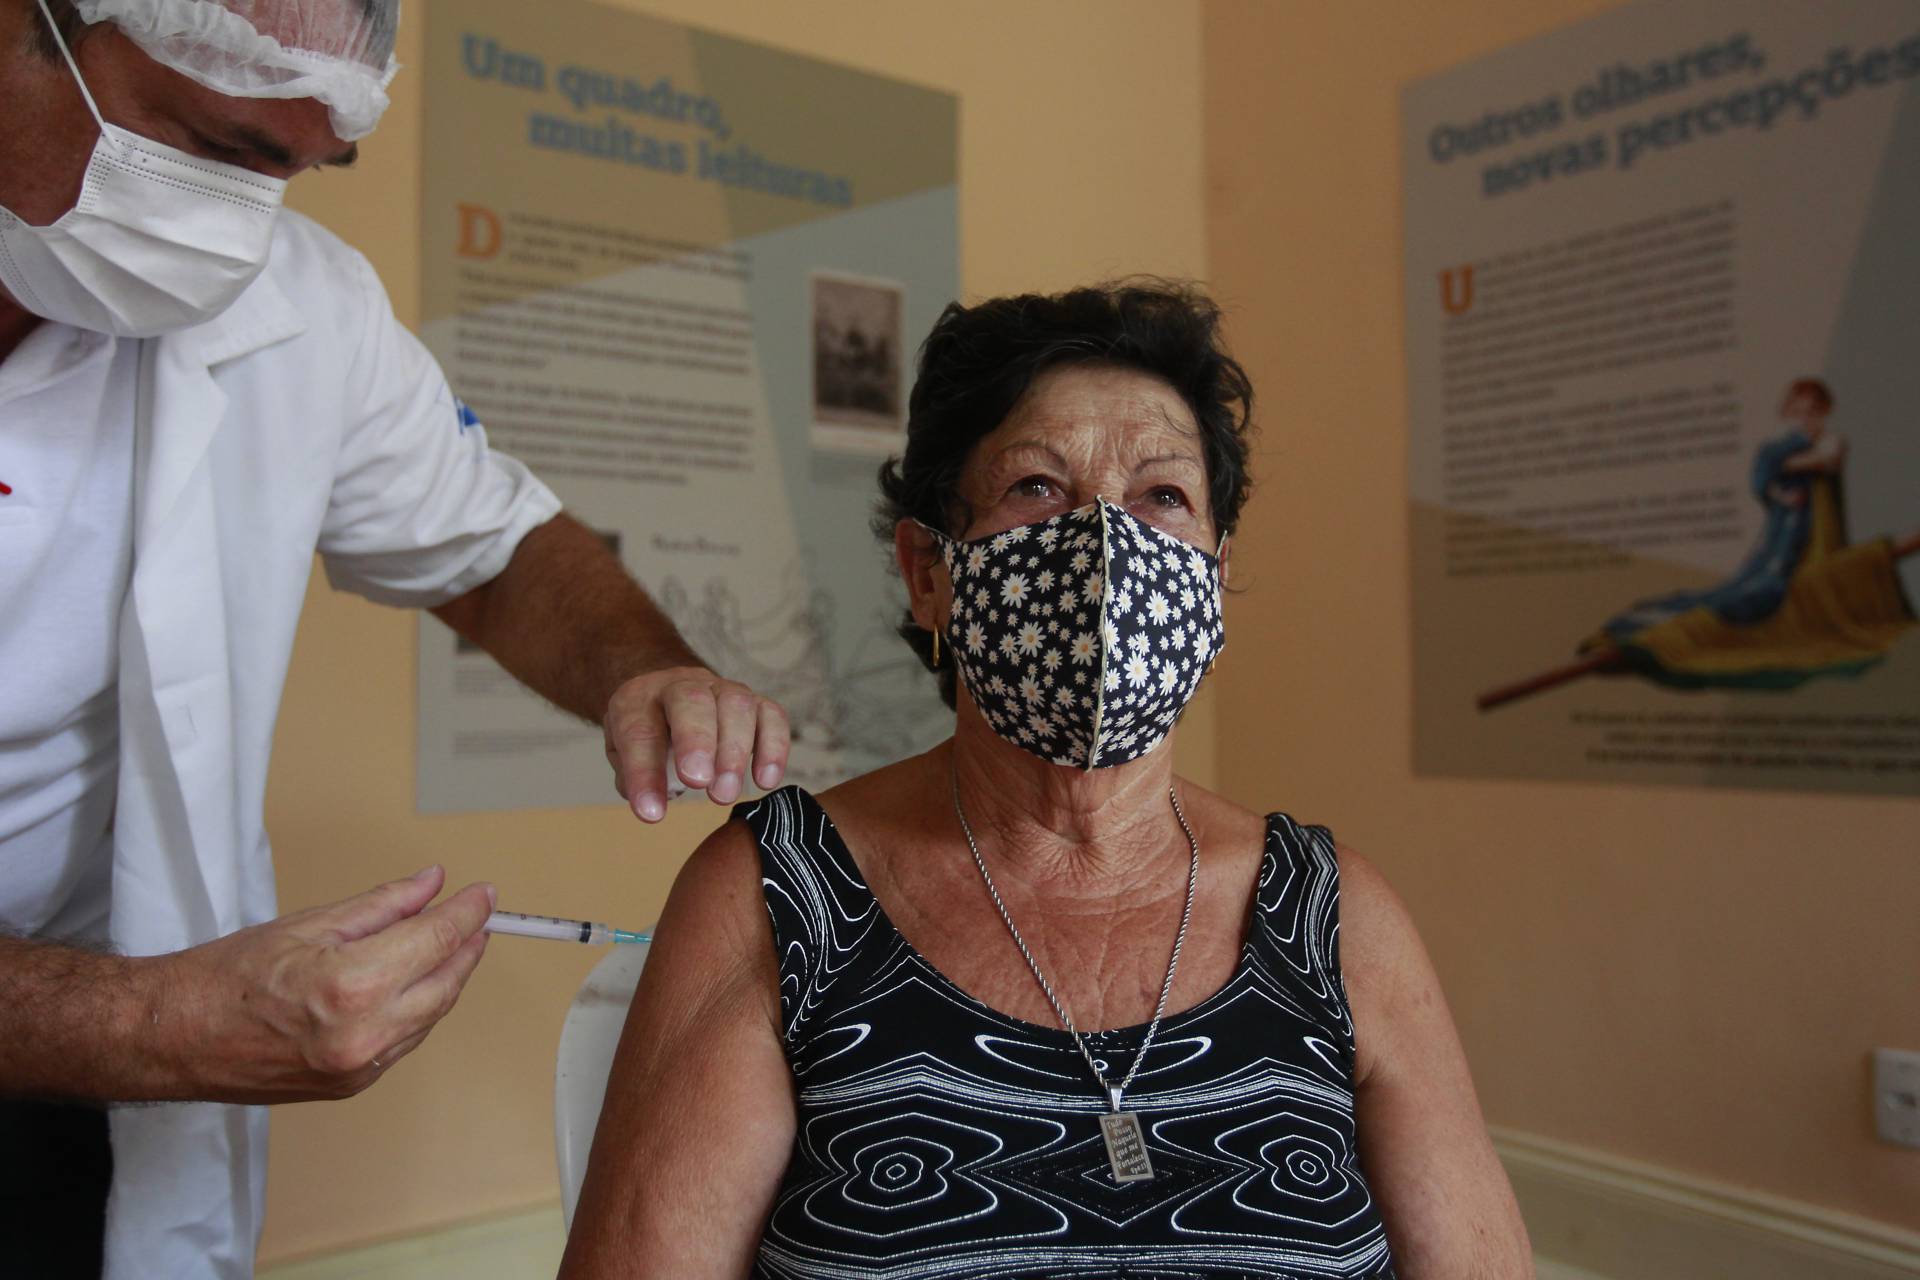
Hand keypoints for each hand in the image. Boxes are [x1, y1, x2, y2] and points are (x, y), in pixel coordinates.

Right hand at [146, 867, 493, 1102]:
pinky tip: (416, 985)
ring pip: (431, 1016)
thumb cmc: (225, 979)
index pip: (437, 940)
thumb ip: (383, 906)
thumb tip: (432, 884)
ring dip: (446, 979)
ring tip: (451, 944)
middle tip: (477, 917)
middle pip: (446, 983)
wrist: (173, 1038)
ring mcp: (359, 1067)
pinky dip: (418, 1010)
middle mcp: (364, 1033)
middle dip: (467, 946)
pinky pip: (405, 1041)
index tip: (483, 895)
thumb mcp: (309, 924)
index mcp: (353, 985)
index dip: (468, 913)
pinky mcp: (351, 1086)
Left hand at [603, 667, 790, 820]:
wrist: (667, 696)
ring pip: (736, 704)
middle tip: (698, 782)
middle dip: (697, 741)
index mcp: (637, 700)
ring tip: (724, 794)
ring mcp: (721, 689)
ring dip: (735, 750)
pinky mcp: (754, 702)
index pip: (638, 731)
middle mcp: (680, 686)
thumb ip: (635, 777)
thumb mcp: (624, 755)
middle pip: (691, 700)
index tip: (651, 812)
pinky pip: (772, 715)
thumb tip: (655, 805)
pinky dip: (774, 747)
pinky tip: (765, 780)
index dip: (644, 772)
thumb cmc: (649, 735)